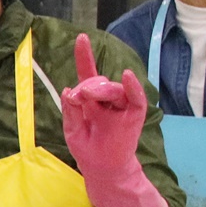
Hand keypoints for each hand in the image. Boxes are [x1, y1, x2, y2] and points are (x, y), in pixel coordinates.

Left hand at [60, 34, 147, 175]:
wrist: (102, 169)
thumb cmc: (87, 148)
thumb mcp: (72, 129)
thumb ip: (70, 110)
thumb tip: (69, 89)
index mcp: (91, 99)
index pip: (88, 72)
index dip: (85, 55)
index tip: (81, 37)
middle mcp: (107, 99)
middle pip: (98, 82)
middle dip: (86, 87)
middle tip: (77, 98)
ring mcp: (121, 106)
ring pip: (113, 88)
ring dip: (99, 89)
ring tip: (87, 96)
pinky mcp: (134, 115)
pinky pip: (136, 98)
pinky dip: (133, 87)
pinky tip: (127, 76)